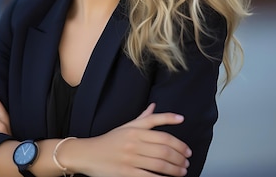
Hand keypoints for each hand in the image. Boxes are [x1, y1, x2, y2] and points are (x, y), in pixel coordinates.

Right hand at [74, 103, 190, 176]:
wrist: (87, 154)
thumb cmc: (109, 141)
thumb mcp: (126, 126)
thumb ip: (144, 118)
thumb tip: (155, 105)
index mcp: (135, 130)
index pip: (163, 134)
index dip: (179, 143)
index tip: (187, 149)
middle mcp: (133, 143)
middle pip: (164, 150)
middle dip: (180, 157)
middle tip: (186, 162)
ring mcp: (130, 159)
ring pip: (160, 164)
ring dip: (175, 169)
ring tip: (182, 171)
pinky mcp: (126, 173)